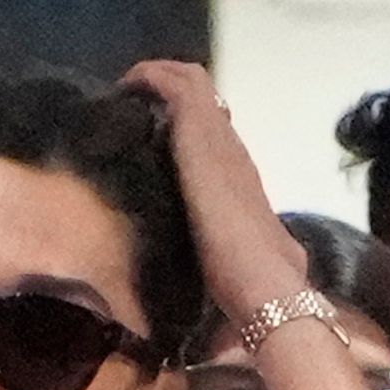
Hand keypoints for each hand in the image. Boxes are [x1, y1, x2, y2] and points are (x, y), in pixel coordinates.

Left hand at [121, 61, 307, 317]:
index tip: (151, 133)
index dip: (185, 131)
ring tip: (126, 90)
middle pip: (206, 106)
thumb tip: (214, 312)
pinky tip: (125, 87)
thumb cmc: (248, 289)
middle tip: (131, 105)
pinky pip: (180, 84)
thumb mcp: (231, 273)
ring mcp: (221, 141)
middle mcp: (234, 155)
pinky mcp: (203, 132)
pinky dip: (151, 77)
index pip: (216, 143)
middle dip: (168, 98)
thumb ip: (221, 276)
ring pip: (195, 83)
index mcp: (240, 185)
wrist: (263, 283)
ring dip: (158, 79)